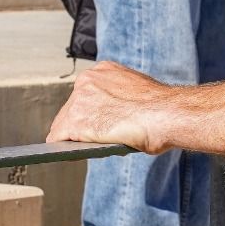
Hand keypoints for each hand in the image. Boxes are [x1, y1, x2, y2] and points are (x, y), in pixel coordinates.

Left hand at [47, 61, 165, 150]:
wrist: (167, 115)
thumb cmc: (162, 109)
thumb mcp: (138, 94)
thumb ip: (120, 100)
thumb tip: (115, 116)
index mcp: (104, 70)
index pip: (86, 94)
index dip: (91, 113)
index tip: (97, 124)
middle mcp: (88, 80)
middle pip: (71, 108)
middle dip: (81, 125)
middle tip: (95, 140)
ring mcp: (79, 101)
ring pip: (63, 124)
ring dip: (73, 138)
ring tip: (87, 148)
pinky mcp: (74, 122)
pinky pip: (57, 139)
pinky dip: (63, 149)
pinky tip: (71, 155)